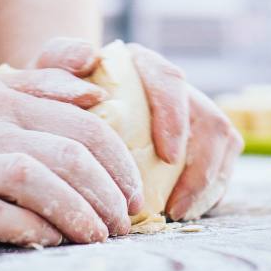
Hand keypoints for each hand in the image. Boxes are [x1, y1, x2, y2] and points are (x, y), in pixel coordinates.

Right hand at [0, 70, 144, 246]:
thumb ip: (44, 86)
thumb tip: (100, 95)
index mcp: (6, 98)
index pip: (84, 126)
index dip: (119, 163)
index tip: (135, 196)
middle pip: (66, 154)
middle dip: (106, 193)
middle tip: (122, 224)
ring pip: (31, 180)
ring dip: (74, 212)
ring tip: (96, 237)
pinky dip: (23, 227)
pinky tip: (46, 241)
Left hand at [35, 38, 242, 220]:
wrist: (64, 109)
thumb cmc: (56, 91)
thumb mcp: (49, 70)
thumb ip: (61, 57)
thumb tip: (87, 57)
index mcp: (142, 65)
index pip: (170, 80)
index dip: (175, 117)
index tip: (168, 156)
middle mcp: (174, 88)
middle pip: (209, 119)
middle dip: (201, 165)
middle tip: (175, 206)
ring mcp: (190, 116)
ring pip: (222, 143)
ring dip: (208, 182)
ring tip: (179, 214)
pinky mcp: (197, 144)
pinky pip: (219, 166)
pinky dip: (207, 192)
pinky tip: (182, 213)